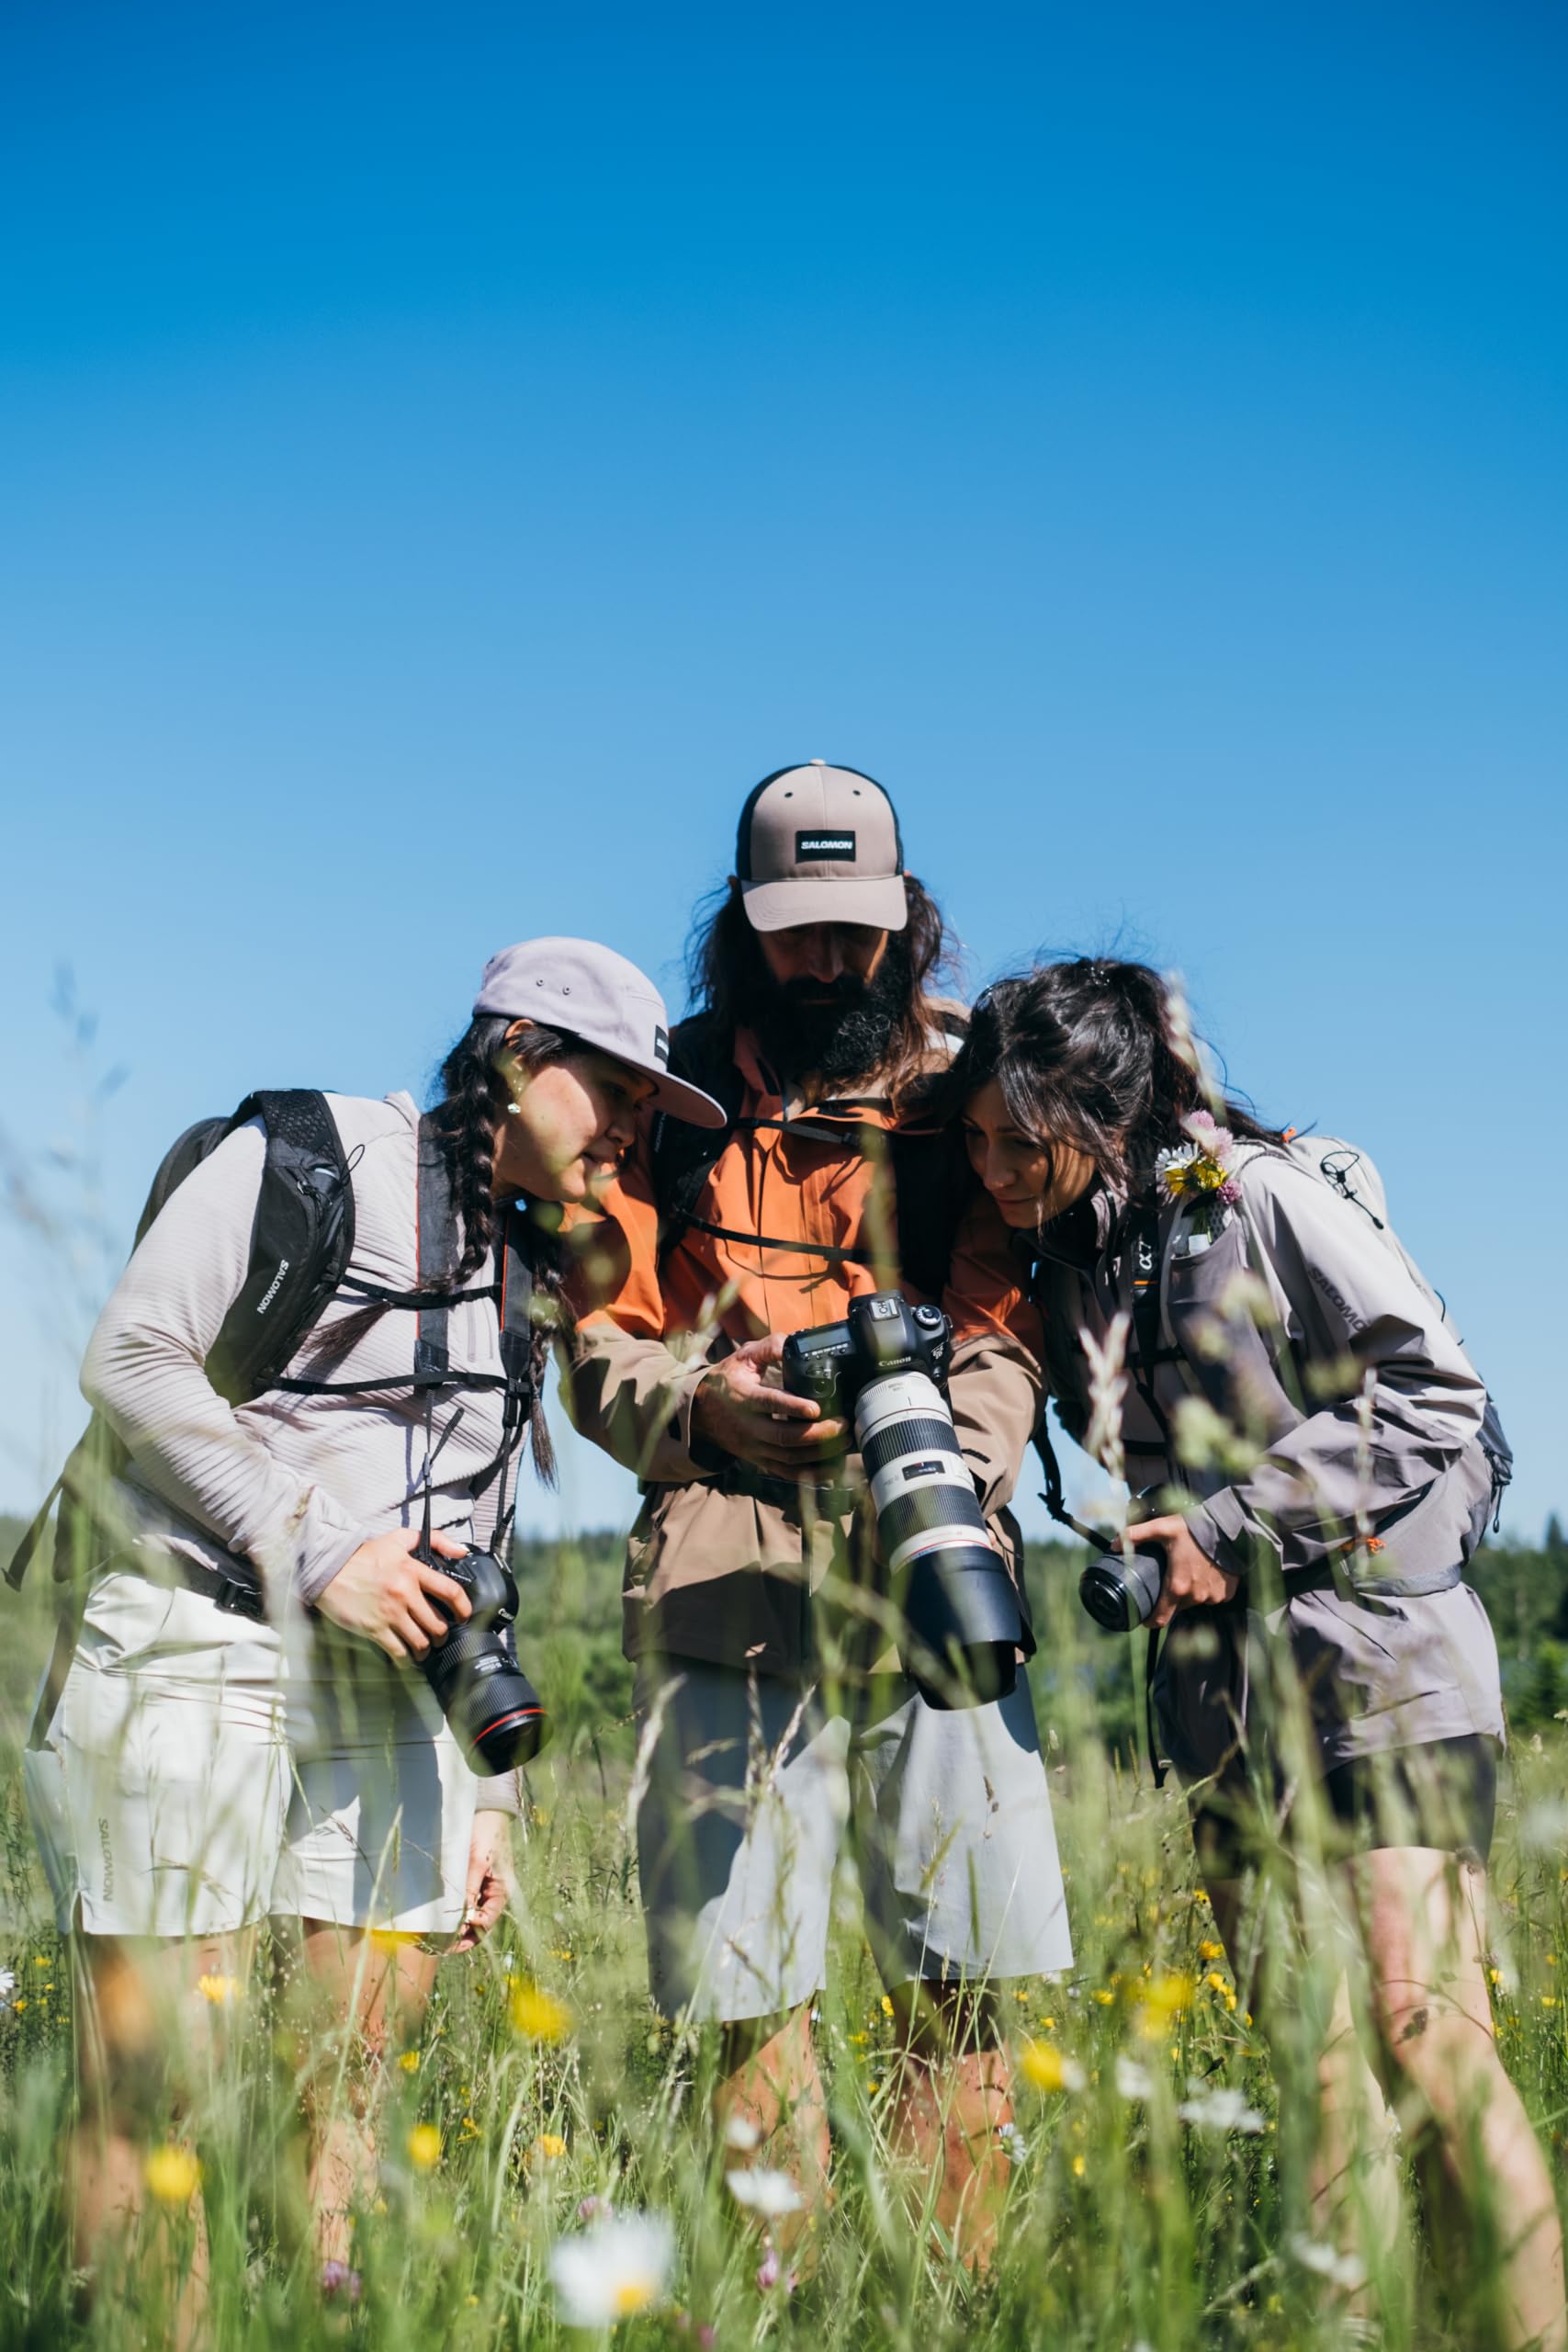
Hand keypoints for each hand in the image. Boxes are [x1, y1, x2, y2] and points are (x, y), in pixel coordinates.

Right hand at [314, 1527, 471, 1661]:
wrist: (328, 1569)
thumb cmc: (364, 1555)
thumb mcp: (399, 1539)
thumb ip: (435, 1540)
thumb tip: (461, 1552)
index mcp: (414, 1570)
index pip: (450, 1591)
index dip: (464, 1608)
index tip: (463, 1616)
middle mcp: (406, 1593)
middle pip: (437, 1624)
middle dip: (442, 1634)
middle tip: (439, 1636)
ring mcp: (390, 1613)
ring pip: (421, 1642)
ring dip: (426, 1649)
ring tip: (424, 1648)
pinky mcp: (374, 1629)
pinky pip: (398, 1651)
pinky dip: (406, 1659)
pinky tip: (406, 1657)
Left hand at [453, 1811, 516, 1950]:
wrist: (487, 1809)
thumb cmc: (486, 1834)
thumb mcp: (477, 1863)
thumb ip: (470, 1889)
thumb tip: (463, 1918)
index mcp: (502, 1890)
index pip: (488, 1920)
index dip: (472, 1932)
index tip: (453, 1938)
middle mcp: (494, 1892)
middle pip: (481, 1922)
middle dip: (464, 1936)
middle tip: (444, 1947)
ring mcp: (484, 1886)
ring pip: (472, 1914)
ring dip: (459, 1925)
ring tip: (440, 1936)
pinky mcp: (474, 1879)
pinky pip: (466, 1901)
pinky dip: (457, 1910)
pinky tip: (443, 1916)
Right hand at [690, 1335, 848, 1477]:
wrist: (701, 1411)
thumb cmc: (727, 1380)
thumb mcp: (743, 1357)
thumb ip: (769, 1347)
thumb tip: (794, 1342)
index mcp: (744, 1396)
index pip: (769, 1403)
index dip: (793, 1407)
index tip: (816, 1408)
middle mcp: (748, 1426)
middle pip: (784, 1437)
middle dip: (817, 1434)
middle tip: (842, 1424)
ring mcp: (754, 1447)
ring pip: (789, 1458)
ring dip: (819, 1453)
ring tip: (844, 1441)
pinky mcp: (759, 1460)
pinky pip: (786, 1473)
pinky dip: (810, 1475)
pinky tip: (831, 1468)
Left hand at [1137, 1515, 1240, 1629]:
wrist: (1229, 1528)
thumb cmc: (1195, 1528)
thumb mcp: (1162, 1528)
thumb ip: (1136, 1535)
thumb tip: (1114, 1544)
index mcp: (1177, 1587)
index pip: (1160, 1619)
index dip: (1150, 1620)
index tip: (1145, 1617)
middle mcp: (1196, 1597)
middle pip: (1177, 1607)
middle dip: (1170, 1597)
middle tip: (1168, 1579)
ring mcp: (1213, 1596)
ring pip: (1195, 1601)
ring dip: (1190, 1592)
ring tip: (1188, 1572)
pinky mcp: (1227, 1593)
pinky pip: (1212, 1596)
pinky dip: (1207, 1588)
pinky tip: (1205, 1572)